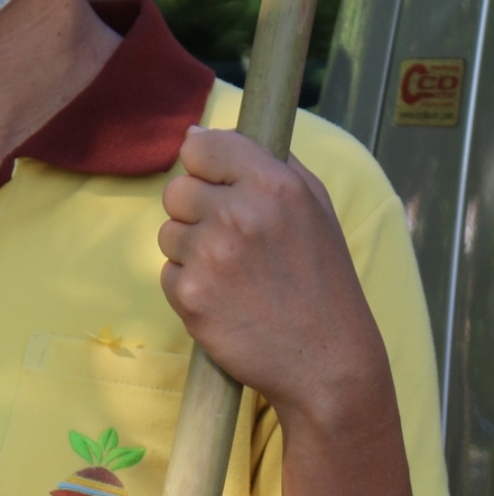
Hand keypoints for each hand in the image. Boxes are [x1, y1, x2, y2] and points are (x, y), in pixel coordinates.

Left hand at [158, 126, 386, 428]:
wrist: (327, 361)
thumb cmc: (323, 281)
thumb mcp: (315, 207)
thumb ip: (266, 162)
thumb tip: (199, 133)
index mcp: (275, 183)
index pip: (201, 146)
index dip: (205, 166)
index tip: (217, 184)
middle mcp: (240, 213)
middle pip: (176, 188)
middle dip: (195, 211)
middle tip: (231, 241)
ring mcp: (211, 255)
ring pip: (168, 232)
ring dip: (191, 250)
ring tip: (234, 275)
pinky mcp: (190, 295)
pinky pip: (167, 273)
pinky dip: (189, 287)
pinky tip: (225, 301)